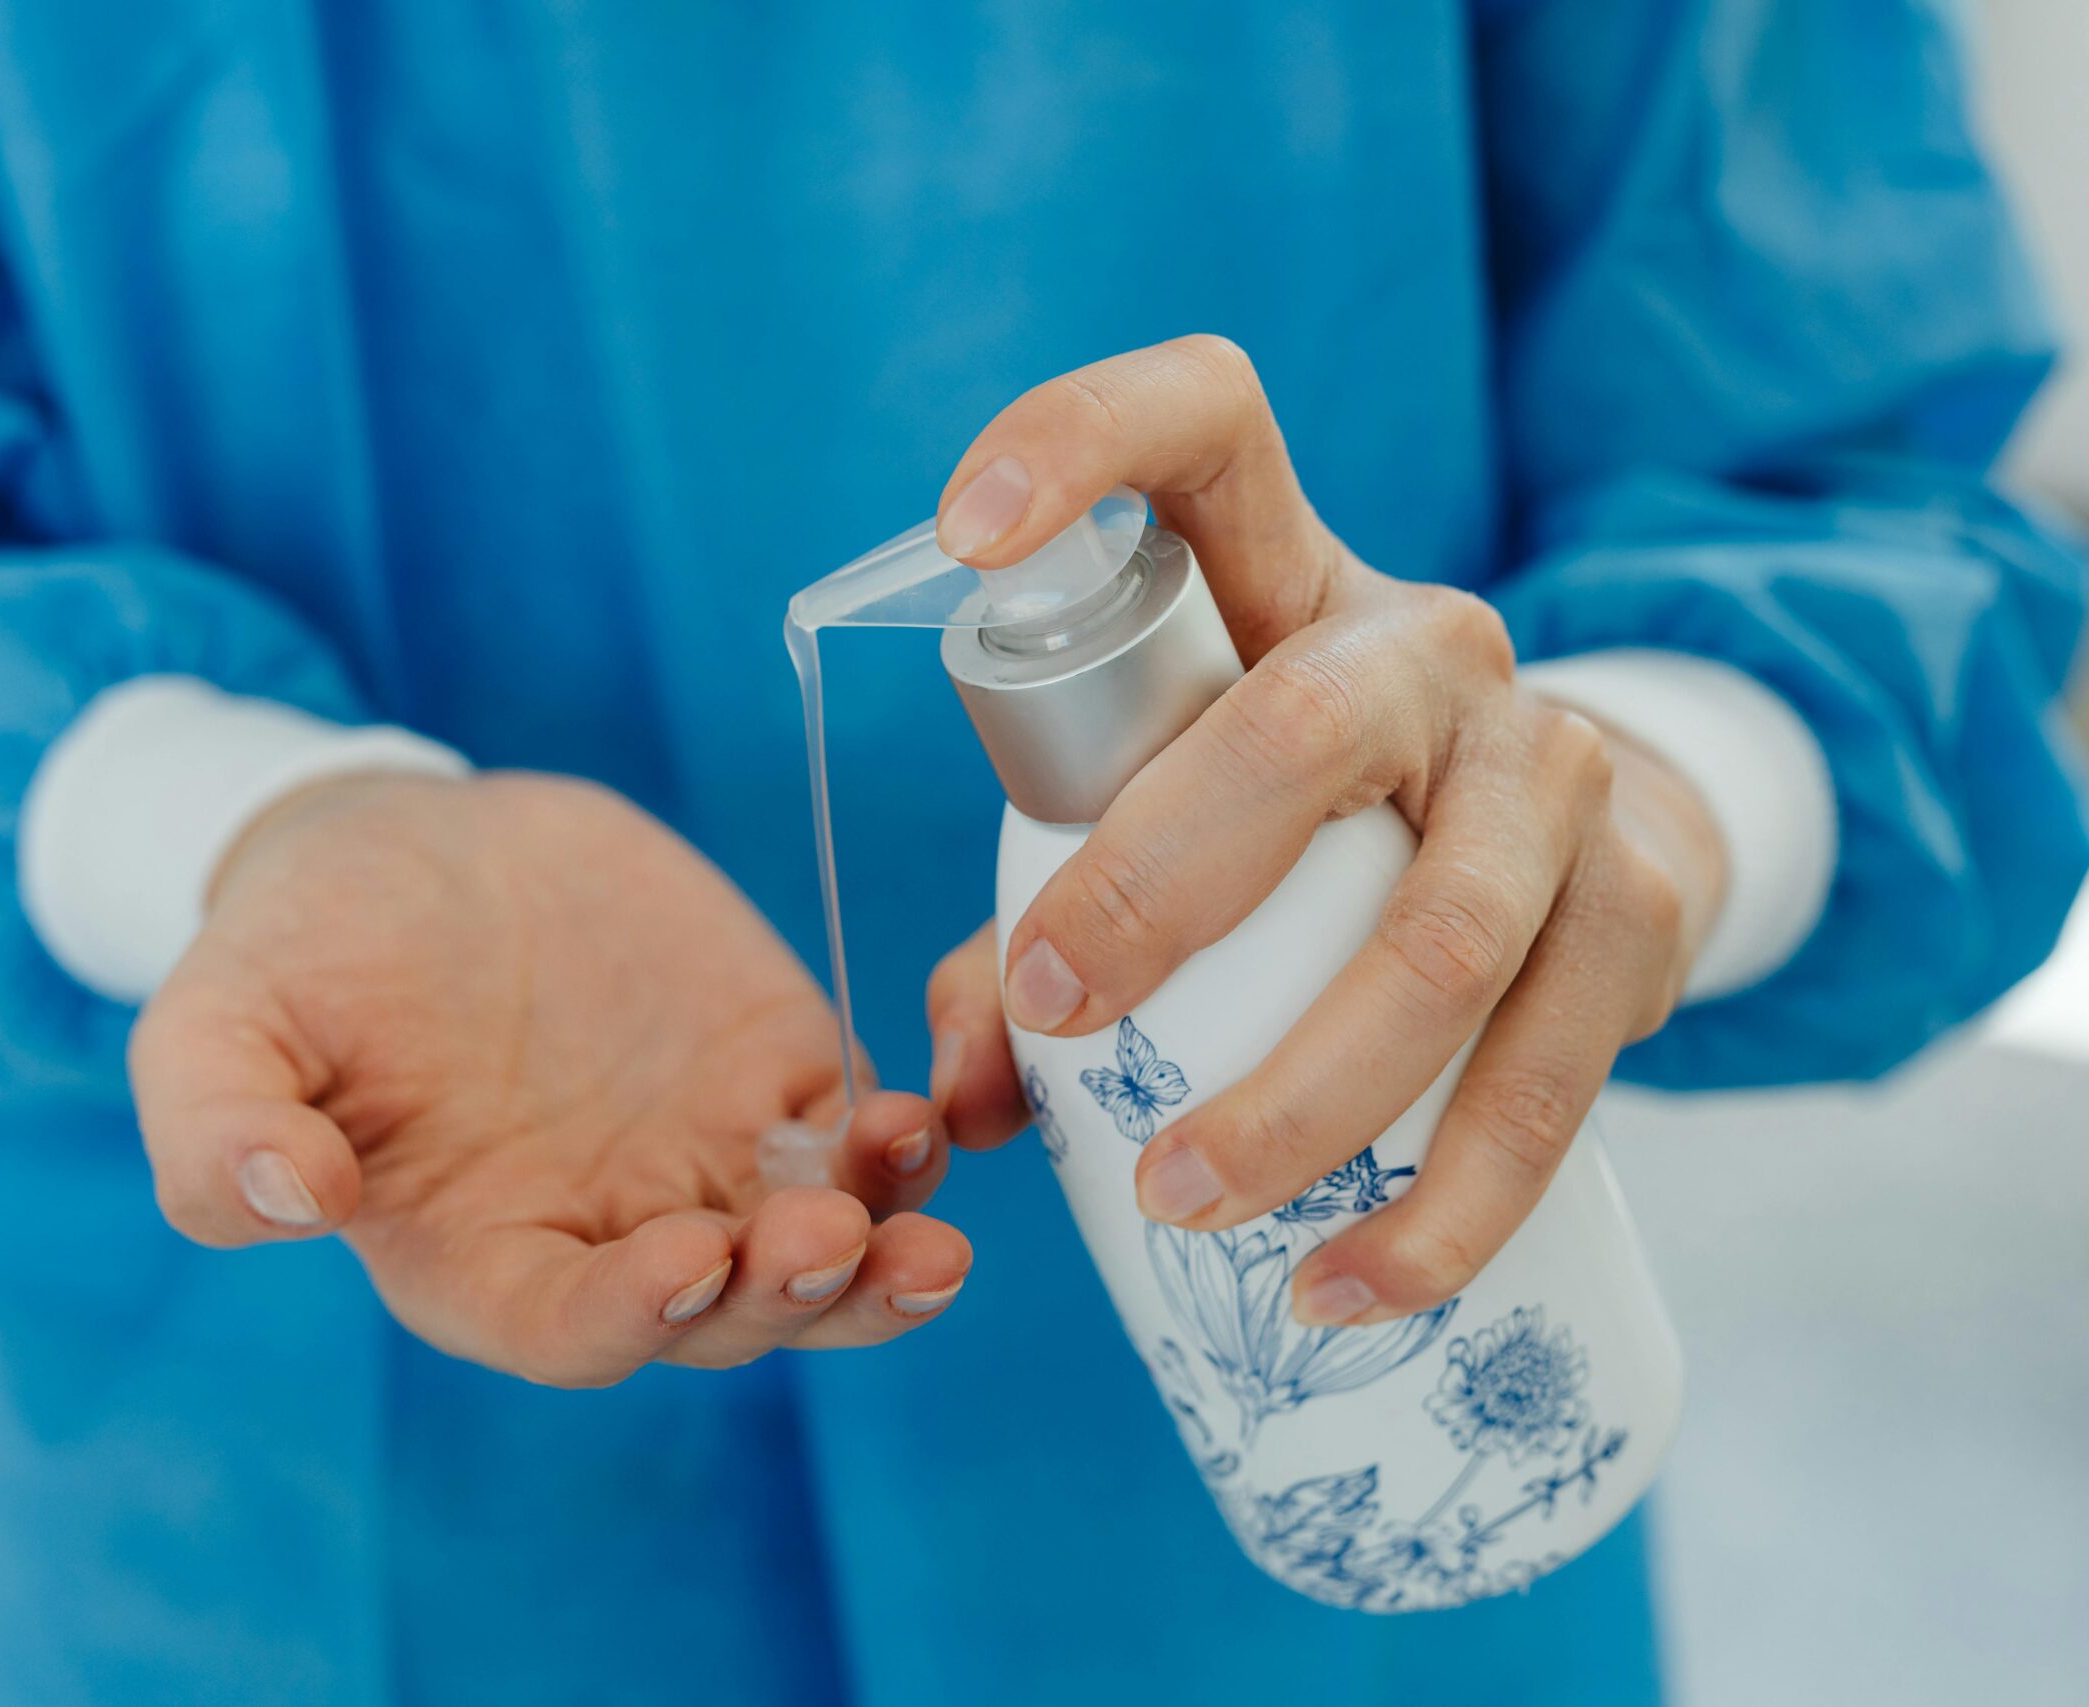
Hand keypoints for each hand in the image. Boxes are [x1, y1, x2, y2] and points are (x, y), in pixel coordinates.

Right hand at [128, 770, 969, 1386]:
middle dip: (787, 1293)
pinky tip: (928, 1109)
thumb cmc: (301, 955)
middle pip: (725, 1313)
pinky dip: (905, 1142)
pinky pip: (861, 1138)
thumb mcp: (216, 1028)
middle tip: (834, 1239)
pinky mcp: (773, 1077)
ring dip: (878, 1243)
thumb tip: (284, 1200)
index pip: (569, 1326)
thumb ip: (220, 1130)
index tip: (684, 1256)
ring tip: (916, 1190)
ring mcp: (705, 1161)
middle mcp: (610, 1234)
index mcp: (479, 1257)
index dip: (630, 1313)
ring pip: (819, 1248)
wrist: (411, 851)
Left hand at [921, 336, 1726, 1325]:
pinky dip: (1442, 1208)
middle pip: (1306, 726)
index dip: (1084, 441)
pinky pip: (1547, 1075)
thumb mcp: (1171, 816)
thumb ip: (1036, 922)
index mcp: (1286, 581)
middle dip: (1161, 882)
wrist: (1581, 839)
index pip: (1210, 421)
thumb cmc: (1306, 825)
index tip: (965, 529)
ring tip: (1183, 1204)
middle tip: (1055, 1019)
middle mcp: (1431, 647)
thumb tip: (959, 1091)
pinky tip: (1349, 1291)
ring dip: (1299, 1098)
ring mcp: (1552, 769)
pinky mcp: (1643, 904)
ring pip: (1441, 936)